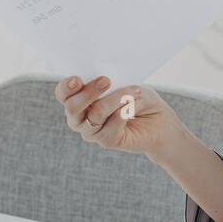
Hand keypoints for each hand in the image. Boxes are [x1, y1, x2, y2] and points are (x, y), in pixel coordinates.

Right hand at [55, 75, 182, 157]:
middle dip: (89, 92)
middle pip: (72, 107)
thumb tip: (106, 84)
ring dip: (116, 99)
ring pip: (95, 114)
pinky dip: (123, 114)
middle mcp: (80, 117)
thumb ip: (113, 85)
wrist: (159, 120)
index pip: (63, 93)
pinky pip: (109, 129)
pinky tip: (133, 107)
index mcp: (79, 98)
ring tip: (134, 91)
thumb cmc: (139, 97)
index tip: (77, 79)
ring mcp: (92, 131)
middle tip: (106, 80)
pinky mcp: (107, 141)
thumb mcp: (127, 83)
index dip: (66, 87)